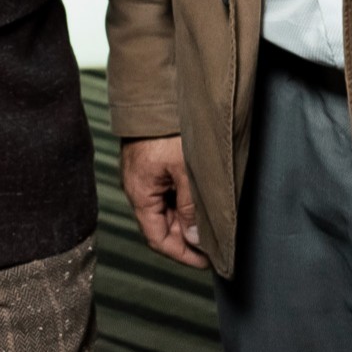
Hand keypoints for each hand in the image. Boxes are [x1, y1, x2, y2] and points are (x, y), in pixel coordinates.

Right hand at [120, 135, 207, 267]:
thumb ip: (190, 208)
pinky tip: (199, 196)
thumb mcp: (186, 172)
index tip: (207, 261)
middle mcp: (136, 186)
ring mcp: (142, 173)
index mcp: (140, 193)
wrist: (155, 91)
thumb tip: (196, 240)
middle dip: (187, 236)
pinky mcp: (149, 161)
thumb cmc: (168, 128)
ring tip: (211, 219)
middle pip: (161, 224)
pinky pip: (165, 189)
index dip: (182, 254)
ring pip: (164, 207)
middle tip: (215, 242)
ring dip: (186, 216)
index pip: (157, 238)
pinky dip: (181, 198)